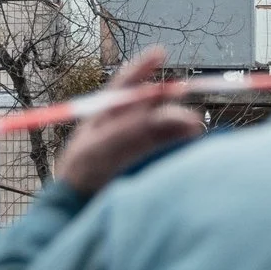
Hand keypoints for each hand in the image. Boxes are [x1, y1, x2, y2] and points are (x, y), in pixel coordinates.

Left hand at [57, 48, 201, 196]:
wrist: (77, 216)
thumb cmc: (81, 180)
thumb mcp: (102, 150)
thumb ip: (134, 131)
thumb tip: (173, 115)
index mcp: (101, 118)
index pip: (123, 87)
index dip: (141, 69)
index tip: (160, 53)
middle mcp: (117, 130)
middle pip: (149, 106)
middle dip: (170, 102)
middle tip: (189, 110)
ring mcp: (131, 149)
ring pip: (161, 128)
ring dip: (178, 125)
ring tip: (193, 129)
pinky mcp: (143, 167)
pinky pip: (165, 149)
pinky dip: (178, 145)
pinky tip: (189, 147)